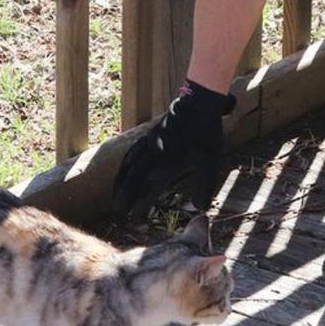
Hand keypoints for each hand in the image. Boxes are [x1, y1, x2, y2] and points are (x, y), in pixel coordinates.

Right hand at [111, 79, 235, 218]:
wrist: (197, 106)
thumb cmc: (204, 136)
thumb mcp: (209, 163)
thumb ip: (204, 187)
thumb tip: (201, 209)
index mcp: (166, 165)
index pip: (149, 190)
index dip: (141, 205)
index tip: (137, 218)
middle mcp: (152, 156)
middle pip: (132, 179)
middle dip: (124, 196)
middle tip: (118, 212)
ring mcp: (147, 145)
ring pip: (128, 166)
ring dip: (120, 182)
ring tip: (115, 197)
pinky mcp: (147, 137)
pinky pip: (130, 154)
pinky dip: (124, 165)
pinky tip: (122, 170)